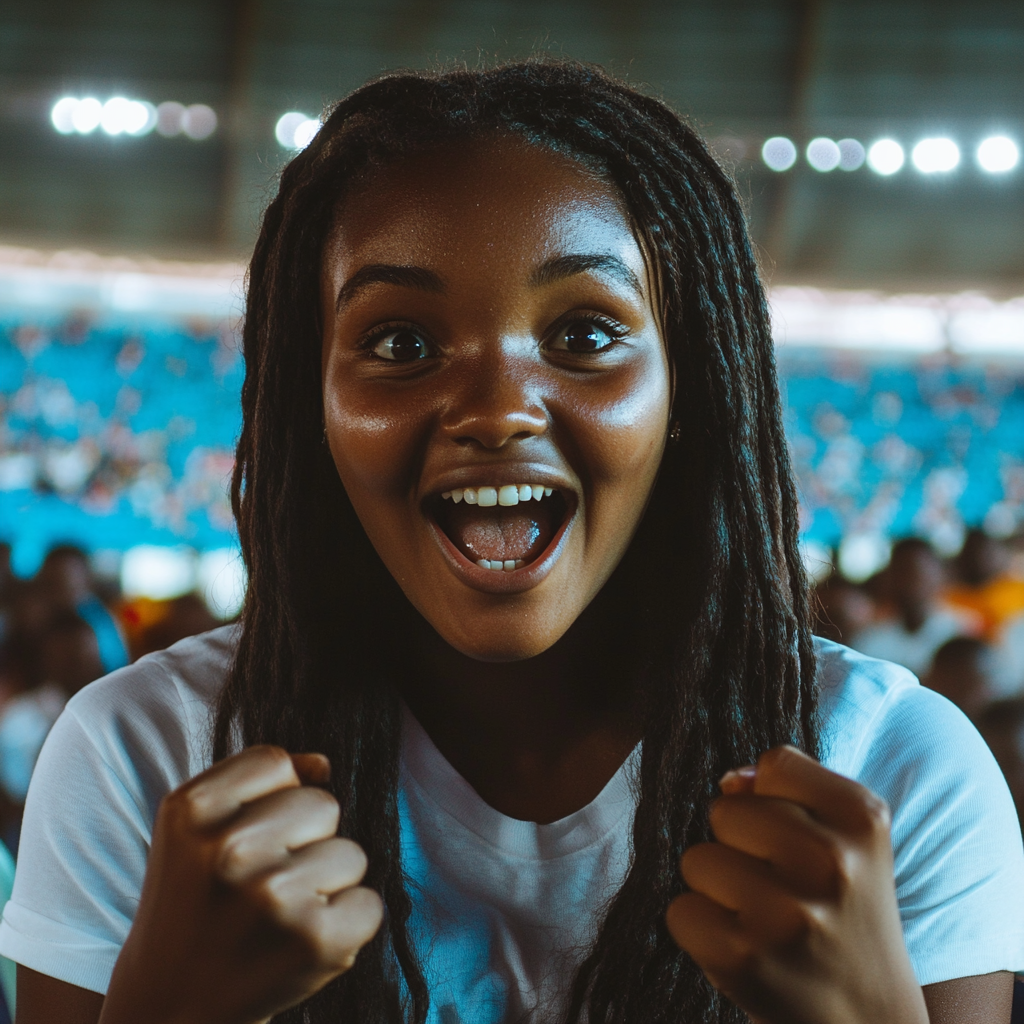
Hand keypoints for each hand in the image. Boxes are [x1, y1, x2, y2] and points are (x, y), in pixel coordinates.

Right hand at [101, 746, 382, 1023]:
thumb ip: (258, 781)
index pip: (275, 763)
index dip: (270, 799)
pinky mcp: (314, 941)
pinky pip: (369, 903)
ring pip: (351, 853)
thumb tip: (323, 765)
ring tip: (277, 919)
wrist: (169, 1004)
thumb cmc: (197, 902)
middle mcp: (229, 849)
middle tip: (260, 887)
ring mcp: (273, 897)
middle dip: (304, 842)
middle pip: (322, 804)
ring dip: (325, 886)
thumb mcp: (198, 828)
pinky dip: (346, 925)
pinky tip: (299, 944)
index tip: (242, 840)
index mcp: (192, 810)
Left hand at [666, 746, 928, 1023]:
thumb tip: (730, 781)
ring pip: (697, 858)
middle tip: (780, 890)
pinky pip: (680, 910)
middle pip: (725, 809)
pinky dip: (701, 931)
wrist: (869, 1022)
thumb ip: (788, 791)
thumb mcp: (846, 841)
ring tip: (762, 921)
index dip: (774, 801)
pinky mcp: (745, 957)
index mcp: (863, 818)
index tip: (801, 843)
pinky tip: (745, 950)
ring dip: (718, 890)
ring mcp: (788, 912)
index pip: (775, 764)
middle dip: (739, 846)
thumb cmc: (842, 914)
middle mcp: (832, 861)